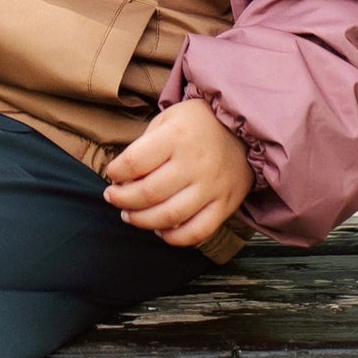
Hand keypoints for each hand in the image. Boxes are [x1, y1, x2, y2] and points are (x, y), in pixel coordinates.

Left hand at [103, 98, 255, 248]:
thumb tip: (122, 178)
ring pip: (169, 216)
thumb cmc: (197, 123)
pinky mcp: (226, 205)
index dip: (116, 172)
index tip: (113, 174)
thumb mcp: (167, 119)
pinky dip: (174, 238)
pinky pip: (197, 232)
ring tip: (129, 215)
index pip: (134, 162)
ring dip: (141, 220)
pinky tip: (160, 229)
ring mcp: (212, 186)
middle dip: (122, 199)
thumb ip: (144, 145)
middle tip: (113, 197)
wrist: (243, 129)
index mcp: (176, 136)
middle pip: (148, 193)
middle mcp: (195, 163)